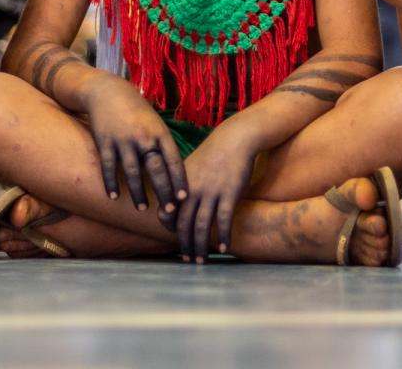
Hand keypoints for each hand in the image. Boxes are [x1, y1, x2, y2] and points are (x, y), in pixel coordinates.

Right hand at [80, 75, 186, 218]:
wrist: (108, 91)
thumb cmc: (136, 110)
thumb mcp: (155, 122)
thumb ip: (163, 144)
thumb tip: (175, 171)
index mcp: (159, 132)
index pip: (173, 160)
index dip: (179, 179)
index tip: (184, 198)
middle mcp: (143, 137)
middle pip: (156, 169)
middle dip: (163, 192)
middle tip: (169, 212)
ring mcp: (123, 140)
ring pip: (132, 172)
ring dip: (138, 193)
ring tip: (143, 208)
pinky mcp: (105, 142)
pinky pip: (109, 167)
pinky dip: (111, 183)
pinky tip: (114, 197)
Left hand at [176, 125, 261, 261]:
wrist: (235, 139)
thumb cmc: (212, 156)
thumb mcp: (190, 169)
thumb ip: (180, 189)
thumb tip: (172, 210)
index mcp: (180, 185)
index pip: (167, 215)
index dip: (171, 231)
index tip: (177, 242)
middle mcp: (192, 190)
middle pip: (183, 225)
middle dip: (185, 246)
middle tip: (188, 261)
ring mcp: (210, 192)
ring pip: (201, 226)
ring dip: (200, 247)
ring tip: (202, 261)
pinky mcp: (229, 193)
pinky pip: (224, 220)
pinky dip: (222, 236)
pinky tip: (223, 247)